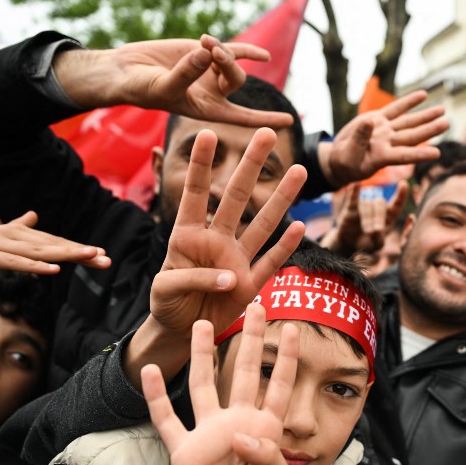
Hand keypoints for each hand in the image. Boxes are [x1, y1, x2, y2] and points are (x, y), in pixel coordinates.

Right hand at [0, 211, 109, 273]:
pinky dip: (35, 266)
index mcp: (17, 234)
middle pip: (54, 245)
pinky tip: (53, 269)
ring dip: (67, 254)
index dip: (77, 248)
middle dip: (81, 252)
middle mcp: (14, 236)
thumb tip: (33, 214)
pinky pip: (16, 263)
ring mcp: (1, 245)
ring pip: (40, 251)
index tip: (101, 254)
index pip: (54, 241)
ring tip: (91, 256)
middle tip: (107, 259)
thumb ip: (16, 226)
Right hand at [54, 34, 293, 129]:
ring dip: (222, 50)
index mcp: (207, 110)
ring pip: (232, 61)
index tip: (290, 122)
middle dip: (230, 64)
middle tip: (211, 51)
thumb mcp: (164, 85)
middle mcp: (213, 93)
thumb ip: (186, 72)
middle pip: (237, 79)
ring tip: (203, 42)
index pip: (243, 117)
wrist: (126, 71)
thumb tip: (209, 54)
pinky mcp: (203, 52)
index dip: (266, 119)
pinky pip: (231, 50)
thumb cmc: (142, 88)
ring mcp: (210, 72)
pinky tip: (264, 55)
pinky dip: (245, 50)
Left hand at [125, 127, 305, 387]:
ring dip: (281, 198)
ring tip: (298, 170)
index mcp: (187, 235)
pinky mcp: (250, 284)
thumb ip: (192, 277)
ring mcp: (236, 259)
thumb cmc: (166, 303)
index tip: (208, 133)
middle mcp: (216, 240)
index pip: (196, 194)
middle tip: (265, 133)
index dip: (202, 165)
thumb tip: (231, 276)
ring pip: (262, 224)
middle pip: (238, 197)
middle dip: (251, 165)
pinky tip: (301, 226)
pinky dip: (285, 247)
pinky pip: (271, 262)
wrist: (179, 331)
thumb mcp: (164, 289)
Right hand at [143, 311, 298, 464]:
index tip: (294, 328)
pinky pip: (167, 419)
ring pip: (204, 384)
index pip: (278, 386)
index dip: (287, 358)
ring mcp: (208, 434)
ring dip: (202, 355)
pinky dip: (157, 396)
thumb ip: (268, 457)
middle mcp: (236, 423)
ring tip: (202, 325)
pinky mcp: (184, 450)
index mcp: (265, 430)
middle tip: (254, 307)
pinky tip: (150, 371)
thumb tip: (242, 436)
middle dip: (250, 340)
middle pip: (243, 372)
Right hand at [319, 90, 447, 186]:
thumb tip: (368, 122)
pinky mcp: (379, 120)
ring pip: (408, 122)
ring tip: (442, 110)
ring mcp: (385, 130)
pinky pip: (396, 109)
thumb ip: (359, 140)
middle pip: (412, 136)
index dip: (419, 155)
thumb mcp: (348, 154)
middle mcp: (388, 143)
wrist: (339, 157)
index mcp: (382, 157)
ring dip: (425, 116)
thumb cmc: (344, 161)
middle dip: (429, 130)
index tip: (437, 154)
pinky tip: (423, 95)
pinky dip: (409, 102)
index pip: (403, 156)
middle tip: (447, 124)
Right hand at [319, 181, 407, 257]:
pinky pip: (353, 196)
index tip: (404, 184)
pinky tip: (356, 184)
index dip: (401, 194)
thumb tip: (376, 229)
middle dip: (377, 217)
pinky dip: (354, 191)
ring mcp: (365, 206)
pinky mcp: (351, 207)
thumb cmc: (367, 243)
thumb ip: (379, 238)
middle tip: (372, 231)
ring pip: (367, 203)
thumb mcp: (376, 245)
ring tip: (365, 230)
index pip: (397, 203)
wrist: (350, 243)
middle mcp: (378, 208)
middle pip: (380, 203)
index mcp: (389, 216)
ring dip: (366, 217)